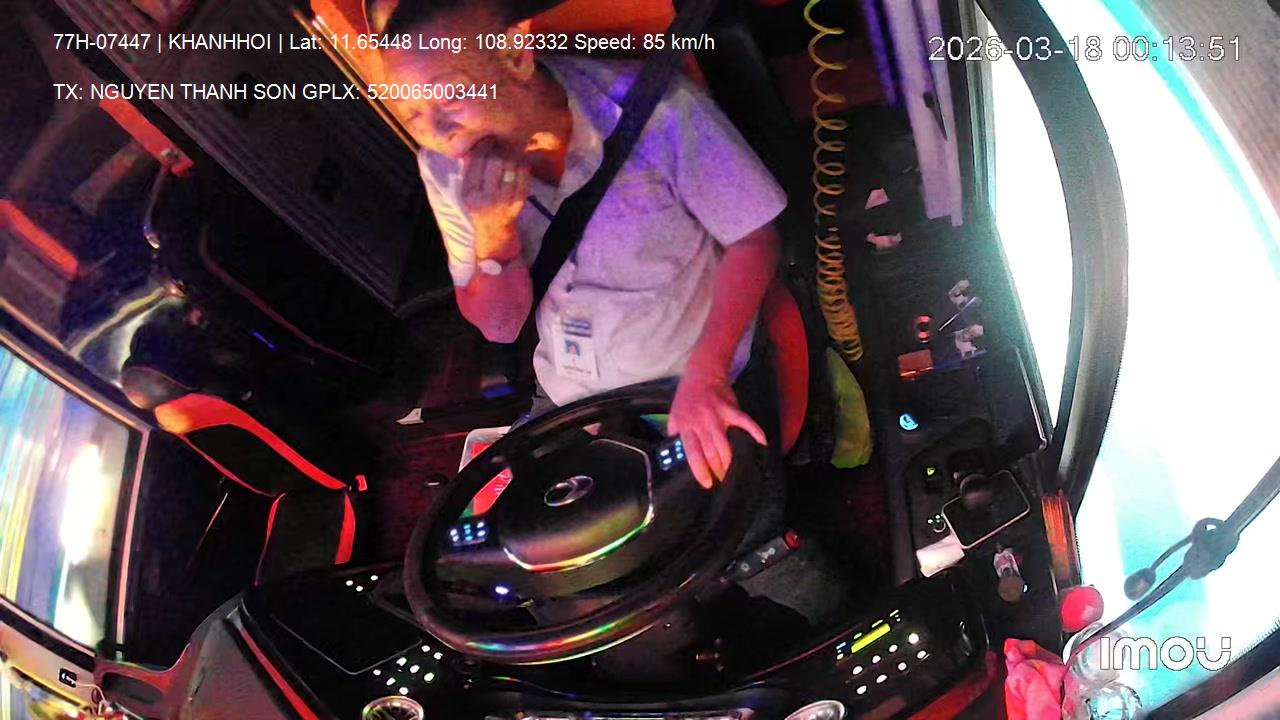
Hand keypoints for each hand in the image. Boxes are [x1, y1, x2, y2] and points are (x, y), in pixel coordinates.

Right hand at [460, 138, 528, 260]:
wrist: (493, 230)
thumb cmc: (478, 205)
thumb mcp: (467, 191)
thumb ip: (469, 169)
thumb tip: (477, 140)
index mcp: (469, 193)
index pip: (475, 161)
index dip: (483, 146)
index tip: (487, 138)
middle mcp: (485, 198)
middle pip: (493, 162)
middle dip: (497, 148)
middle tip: (500, 142)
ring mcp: (504, 201)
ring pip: (510, 167)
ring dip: (510, 154)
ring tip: (509, 150)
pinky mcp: (519, 203)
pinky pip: (523, 176)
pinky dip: (522, 165)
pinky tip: (519, 162)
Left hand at [668, 369, 766, 488]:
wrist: (701, 375)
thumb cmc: (687, 399)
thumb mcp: (674, 417)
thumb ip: (675, 435)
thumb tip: (676, 456)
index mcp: (685, 427)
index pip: (692, 454)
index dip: (700, 471)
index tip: (707, 482)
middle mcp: (700, 423)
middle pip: (710, 452)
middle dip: (717, 469)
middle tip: (722, 478)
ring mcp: (716, 416)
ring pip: (725, 444)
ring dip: (730, 460)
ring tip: (733, 471)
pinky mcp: (730, 408)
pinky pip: (744, 421)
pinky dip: (755, 431)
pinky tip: (762, 442)